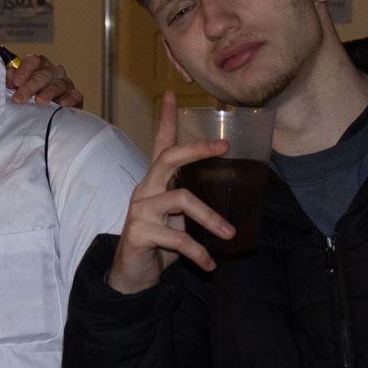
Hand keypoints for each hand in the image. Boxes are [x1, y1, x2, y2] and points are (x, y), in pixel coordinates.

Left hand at [6, 53, 81, 107]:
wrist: (42, 117)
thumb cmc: (28, 98)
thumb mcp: (17, 88)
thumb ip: (12, 80)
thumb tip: (8, 74)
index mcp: (39, 66)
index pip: (34, 61)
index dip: (24, 70)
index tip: (16, 82)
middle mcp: (53, 72)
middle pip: (43, 75)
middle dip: (30, 87)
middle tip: (19, 98)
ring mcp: (65, 84)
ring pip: (58, 85)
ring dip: (48, 93)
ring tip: (39, 101)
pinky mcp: (75, 97)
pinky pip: (76, 95)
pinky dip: (70, 99)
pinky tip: (62, 104)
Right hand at [108, 91, 234, 293]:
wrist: (132, 274)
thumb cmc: (159, 242)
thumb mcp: (177, 217)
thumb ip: (193, 203)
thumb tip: (235, 196)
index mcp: (155, 183)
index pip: (160, 146)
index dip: (167, 120)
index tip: (172, 94)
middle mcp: (144, 191)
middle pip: (168, 159)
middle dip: (197, 149)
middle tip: (224, 147)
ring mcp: (139, 211)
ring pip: (181, 200)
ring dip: (210, 218)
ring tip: (230, 234)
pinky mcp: (139, 233)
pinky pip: (176, 238)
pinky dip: (198, 252)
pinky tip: (209, 264)